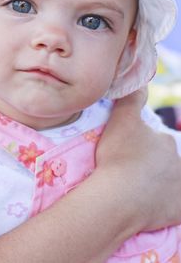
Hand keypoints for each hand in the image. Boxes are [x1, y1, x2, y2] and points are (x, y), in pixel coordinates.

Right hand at [97, 88, 180, 231]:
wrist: (117, 197)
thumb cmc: (119, 156)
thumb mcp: (122, 120)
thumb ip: (132, 97)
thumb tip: (140, 80)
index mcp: (165, 142)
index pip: (157, 141)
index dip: (142, 145)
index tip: (128, 152)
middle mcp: (178, 165)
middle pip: (164, 162)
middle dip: (151, 164)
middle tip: (130, 171)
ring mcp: (178, 190)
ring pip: (170, 182)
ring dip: (158, 183)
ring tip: (138, 188)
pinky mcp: (176, 212)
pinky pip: (174, 206)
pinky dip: (166, 205)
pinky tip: (152, 205)